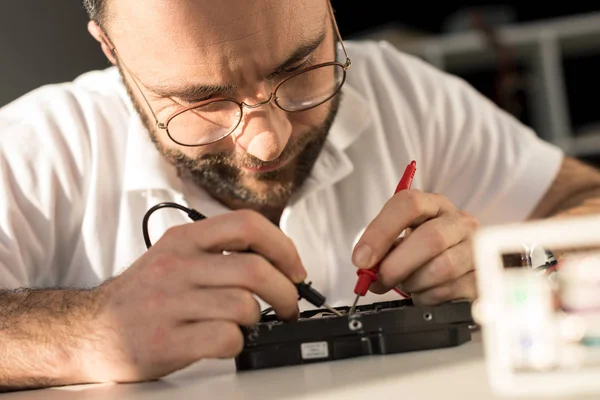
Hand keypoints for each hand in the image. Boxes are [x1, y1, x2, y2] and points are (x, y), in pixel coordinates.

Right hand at [81, 209, 304, 382]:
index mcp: (184, 239)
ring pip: (244, 306)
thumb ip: (219, 251)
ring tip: (245, 323)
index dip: (283, 247)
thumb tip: (278, 259)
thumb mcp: (175, 256)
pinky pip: (226, 338)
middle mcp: (177, 265)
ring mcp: (170, 303)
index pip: (247, 224)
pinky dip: (238, 343)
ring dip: (257, 319)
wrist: (91, 330)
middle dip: (286, 292)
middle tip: (289, 306)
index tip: (295, 269)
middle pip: (254, 270)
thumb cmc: (144, 295)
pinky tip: (225, 340)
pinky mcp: (167, 340)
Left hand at [352, 190, 479, 305]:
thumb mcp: (400, 239)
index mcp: (434, 205)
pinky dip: (428, 297)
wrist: (457, 262)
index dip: (381, 232)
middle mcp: (460, 222)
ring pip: (442, 268)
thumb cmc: (422, 249)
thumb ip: (382, 248)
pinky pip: (451, 291)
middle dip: (397, 264)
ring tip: (407, 283)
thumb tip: (366, 267)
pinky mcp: (482, 277)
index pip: (409, 204)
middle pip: (431, 238)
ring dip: (414, 283)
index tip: (362, 258)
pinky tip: (423, 292)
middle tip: (380, 279)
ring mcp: (476, 248)